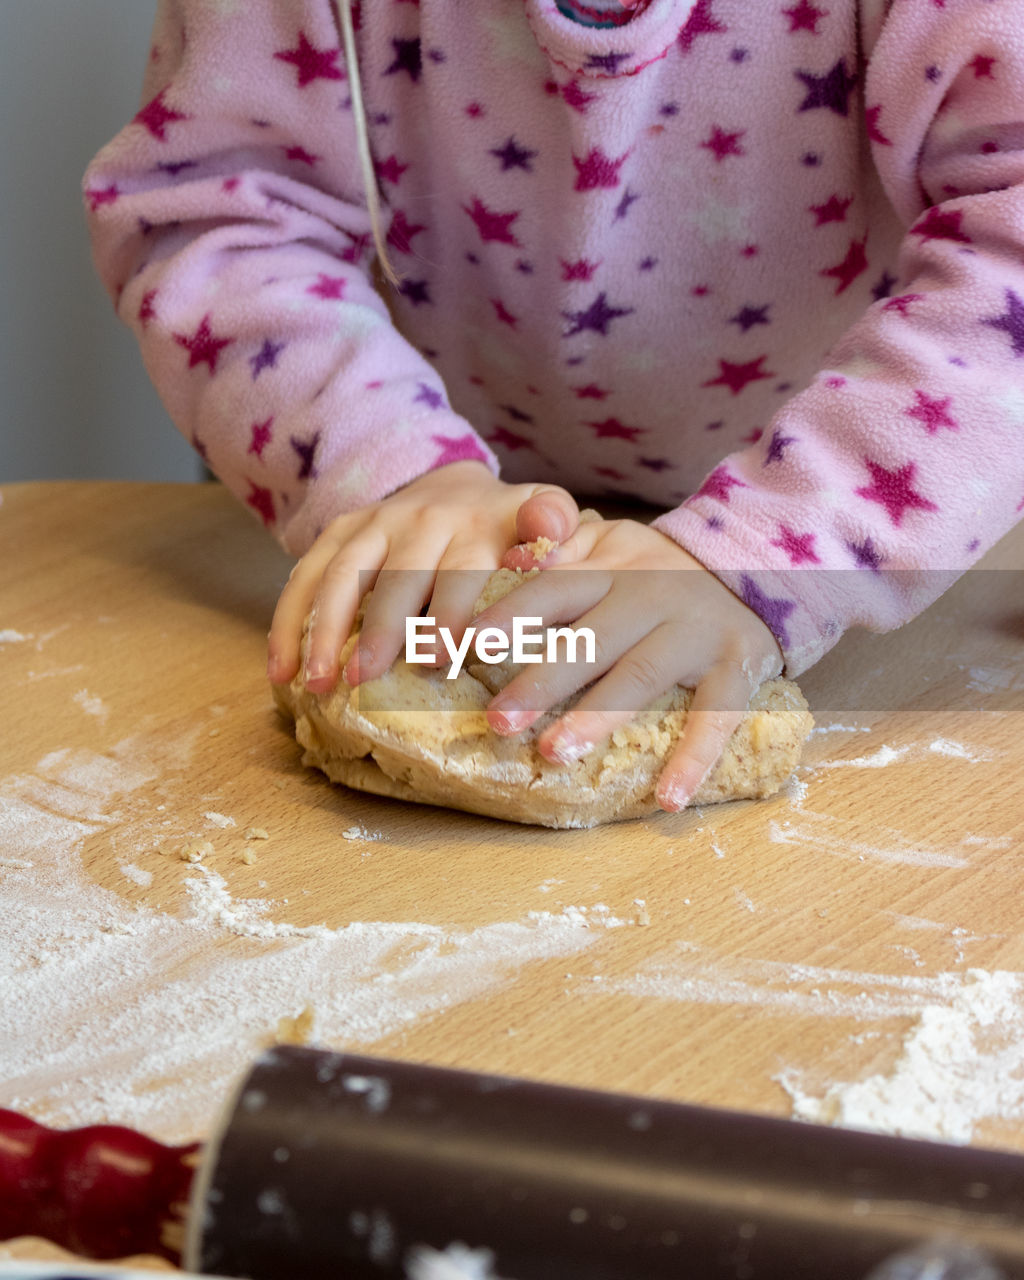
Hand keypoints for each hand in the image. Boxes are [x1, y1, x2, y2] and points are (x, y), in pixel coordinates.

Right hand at [267, 461, 577, 692]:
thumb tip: (553, 536)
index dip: (452, 610)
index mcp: (478, 524)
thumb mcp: (546, 519)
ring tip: (320, 684)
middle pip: (398, 576)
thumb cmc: (510, 529)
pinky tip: (281, 671)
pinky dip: (289, 622)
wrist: (458, 487)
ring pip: (344, 575)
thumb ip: (554, 527)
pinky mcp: (340, 533)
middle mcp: (423, 519)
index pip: (464, 568)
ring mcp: (376, 524)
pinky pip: (307, 575)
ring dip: (326, 630)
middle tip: (368, 678)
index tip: (441, 656)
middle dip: (382, 627)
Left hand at [474, 518, 783, 812]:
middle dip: (543, 681)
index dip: (514, 614)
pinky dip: (695, 758)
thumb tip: (507, 560)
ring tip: (554, 753)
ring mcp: (695, 633)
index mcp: (611, 570)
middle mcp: (650, 597)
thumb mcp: (610, 542)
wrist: (760, 564)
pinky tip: (668, 798)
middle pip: (591, 640)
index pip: (555, 589)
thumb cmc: (659, 569)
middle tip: (498, 720)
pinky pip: (718, 715)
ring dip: (597, 717)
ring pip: (641, 676)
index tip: (472, 644)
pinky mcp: (737, 666)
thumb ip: (560, 549)